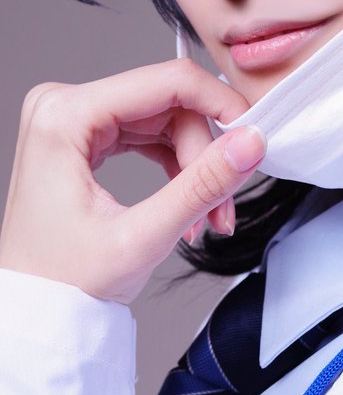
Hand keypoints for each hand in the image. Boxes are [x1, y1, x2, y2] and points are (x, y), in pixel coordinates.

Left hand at [0, 59, 265, 303]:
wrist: (36, 312)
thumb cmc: (61, 283)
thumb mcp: (141, 237)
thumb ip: (201, 186)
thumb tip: (249, 143)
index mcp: (64, 116)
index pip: (166, 82)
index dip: (220, 104)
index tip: (254, 134)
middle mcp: (64, 106)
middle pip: (169, 104)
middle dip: (205, 155)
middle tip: (221, 206)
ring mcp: (74, 119)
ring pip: (166, 120)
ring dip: (195, 166)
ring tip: (207, 217)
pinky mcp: (86, 136)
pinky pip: (150, 134)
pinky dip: (177, 168)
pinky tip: (187, 207)